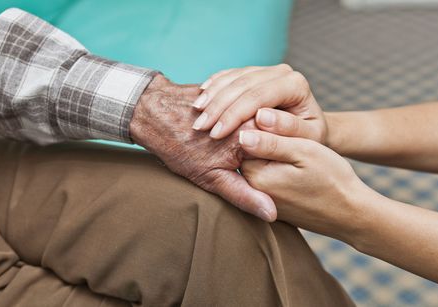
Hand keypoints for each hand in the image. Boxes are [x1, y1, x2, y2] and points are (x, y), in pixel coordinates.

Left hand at [129, 74, 276, 221]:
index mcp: (253, 137)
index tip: (266, 174)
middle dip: (268, 148)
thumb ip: (244, 195)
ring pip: (263, 120)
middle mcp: (252, 113)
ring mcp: (243, 99)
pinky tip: (228, 125)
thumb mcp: (211, 178)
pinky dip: (243, 115)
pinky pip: (249, 106)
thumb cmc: (179, 146)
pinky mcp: (236, 89)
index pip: (283, 154)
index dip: (276, 166)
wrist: (155, 112)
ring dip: (255, 131)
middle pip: (275, 135)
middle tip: (239, 157)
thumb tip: (271, 214)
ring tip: (227, 141)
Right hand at [191, 65, 326, 142]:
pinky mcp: (252, 73)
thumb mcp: (303, 142)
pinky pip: (228, 75)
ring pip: (233, 78)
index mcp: (295, 85)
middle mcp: (281, 72)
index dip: (235, 115)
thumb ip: (285, 132)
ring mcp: (266, 70)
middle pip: (243, 85)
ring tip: (195, 114)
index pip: (258, 96)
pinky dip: (213, 87)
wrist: (305, 132)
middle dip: (219, 106)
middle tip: (200, 127)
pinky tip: (199, 99)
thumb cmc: (305, 142)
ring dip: (212, 96)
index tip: (216, 134)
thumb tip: (262, 118)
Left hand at [238, 129, 370, 240]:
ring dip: (273, 153)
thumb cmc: (331, 179)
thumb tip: (242, 134)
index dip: (263, 126)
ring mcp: (260, 198)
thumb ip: (270, 142)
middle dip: (266, 139)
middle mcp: (251, 190)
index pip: (243, 139)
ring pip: (258, 163)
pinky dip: (278, 167)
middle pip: (248, 152)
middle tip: (296, 140)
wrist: (350, 214)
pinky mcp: (270, 201)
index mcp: (256, 175)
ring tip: (299, 154)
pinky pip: (267, 176)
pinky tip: (297, 168)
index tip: (287, 128)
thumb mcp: (304, 152)